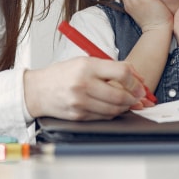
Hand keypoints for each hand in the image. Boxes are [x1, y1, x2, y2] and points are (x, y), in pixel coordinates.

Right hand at [23, 57, 151, 120]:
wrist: (37, 90)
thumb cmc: (62, 74)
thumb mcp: (84, 62)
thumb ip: (109, 67)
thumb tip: (136, 76)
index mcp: (86, 66)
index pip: (121, 73)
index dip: (135, 81)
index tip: (140, 85)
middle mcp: (83, 84)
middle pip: (119, 95)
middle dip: (133, 98)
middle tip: (138, 97)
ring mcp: (80, 102)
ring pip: (114, 109)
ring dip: (125, 107)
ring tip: (127, 102)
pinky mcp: (78, 115)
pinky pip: (103, 117)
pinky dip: (112, 113)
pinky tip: (112, 107)